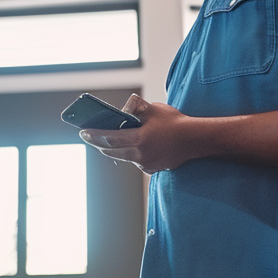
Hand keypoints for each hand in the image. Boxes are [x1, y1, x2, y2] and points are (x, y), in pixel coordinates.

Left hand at [78, 95, 193, 173]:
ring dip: (113, 149)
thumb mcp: (153, 108)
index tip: (83, 132)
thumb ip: (135, 108)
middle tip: (89, 136)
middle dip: (99, 144)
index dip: (94, 136)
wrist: (195, 140)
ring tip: (106, 140)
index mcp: (139, 139)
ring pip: (123, 157)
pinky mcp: (151, 169)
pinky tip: (130, 145)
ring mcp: (146, 164)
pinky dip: (130, 153)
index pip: (110, 139)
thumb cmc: (175, 122)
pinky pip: (135, 160)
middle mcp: (140, 155)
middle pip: (112, 151)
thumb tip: (120, 111)